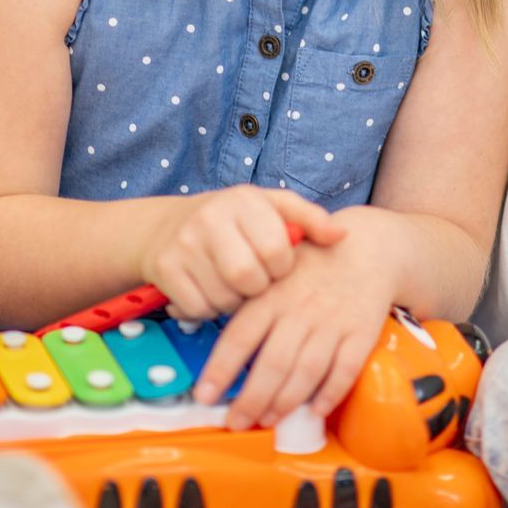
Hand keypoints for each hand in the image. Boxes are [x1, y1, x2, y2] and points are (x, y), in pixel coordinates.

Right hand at [140, 186, 343, 319]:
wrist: (164, 225)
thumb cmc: (232, 221)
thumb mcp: (271, 209)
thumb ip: (309, 219)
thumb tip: (342, 236)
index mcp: (245, 199)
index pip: (278, 250)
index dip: (282, 267)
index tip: (274, 264)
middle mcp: (211, 216)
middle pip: (249, 278)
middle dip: (257, 288)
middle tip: (253, 280)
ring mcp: (184, 242)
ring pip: (224, 298)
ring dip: (233, 302)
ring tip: (231, 284)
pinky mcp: (164, 267)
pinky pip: (198, 308)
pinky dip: (207, 309)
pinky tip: (207, 290)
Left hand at [192, 229, 395, 430]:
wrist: (369, 247)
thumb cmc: (311, 263)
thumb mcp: (271, 268)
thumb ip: (242, 296)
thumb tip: (186, 316)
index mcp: (272, 294)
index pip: (240, 336)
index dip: (221, 369)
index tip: (205, 395)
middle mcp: (301, 310)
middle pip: (273, 363)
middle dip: (251, 399)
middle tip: (236, 421)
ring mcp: (333, 322)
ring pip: (306, 371)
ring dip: (286, 402)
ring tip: (268, 419)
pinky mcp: (361, 332)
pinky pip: (346, 369)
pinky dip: (331, 393)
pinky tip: (315, 409)